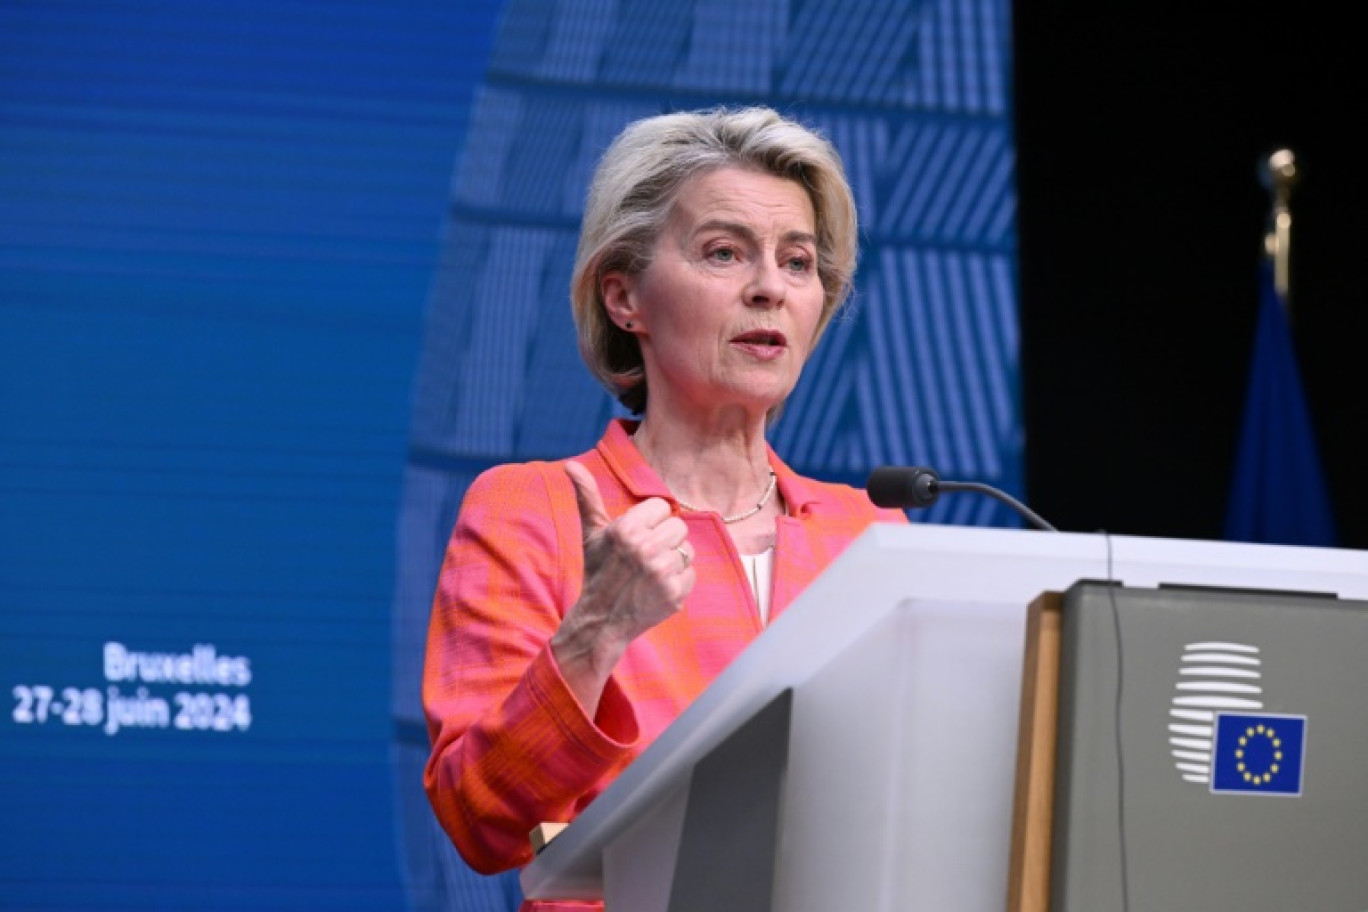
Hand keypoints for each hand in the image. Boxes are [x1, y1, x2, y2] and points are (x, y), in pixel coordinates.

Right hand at [551, 461, 694, 707]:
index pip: (662, 507)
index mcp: (627, 529)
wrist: (601, 620)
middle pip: (677, 527)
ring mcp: (662, 572)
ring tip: (650, 572)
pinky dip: (679, 581)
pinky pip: (691, 573)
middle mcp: (646, 548)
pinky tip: (658, 587)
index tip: (636, 537)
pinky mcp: (675, 593)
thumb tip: (571, 464)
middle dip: (663, 540)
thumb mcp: (592, 533)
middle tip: (644, 557)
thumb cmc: (598, 571)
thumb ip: (587, 495)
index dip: (650, 522)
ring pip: (687, 550)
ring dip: (673, 560)